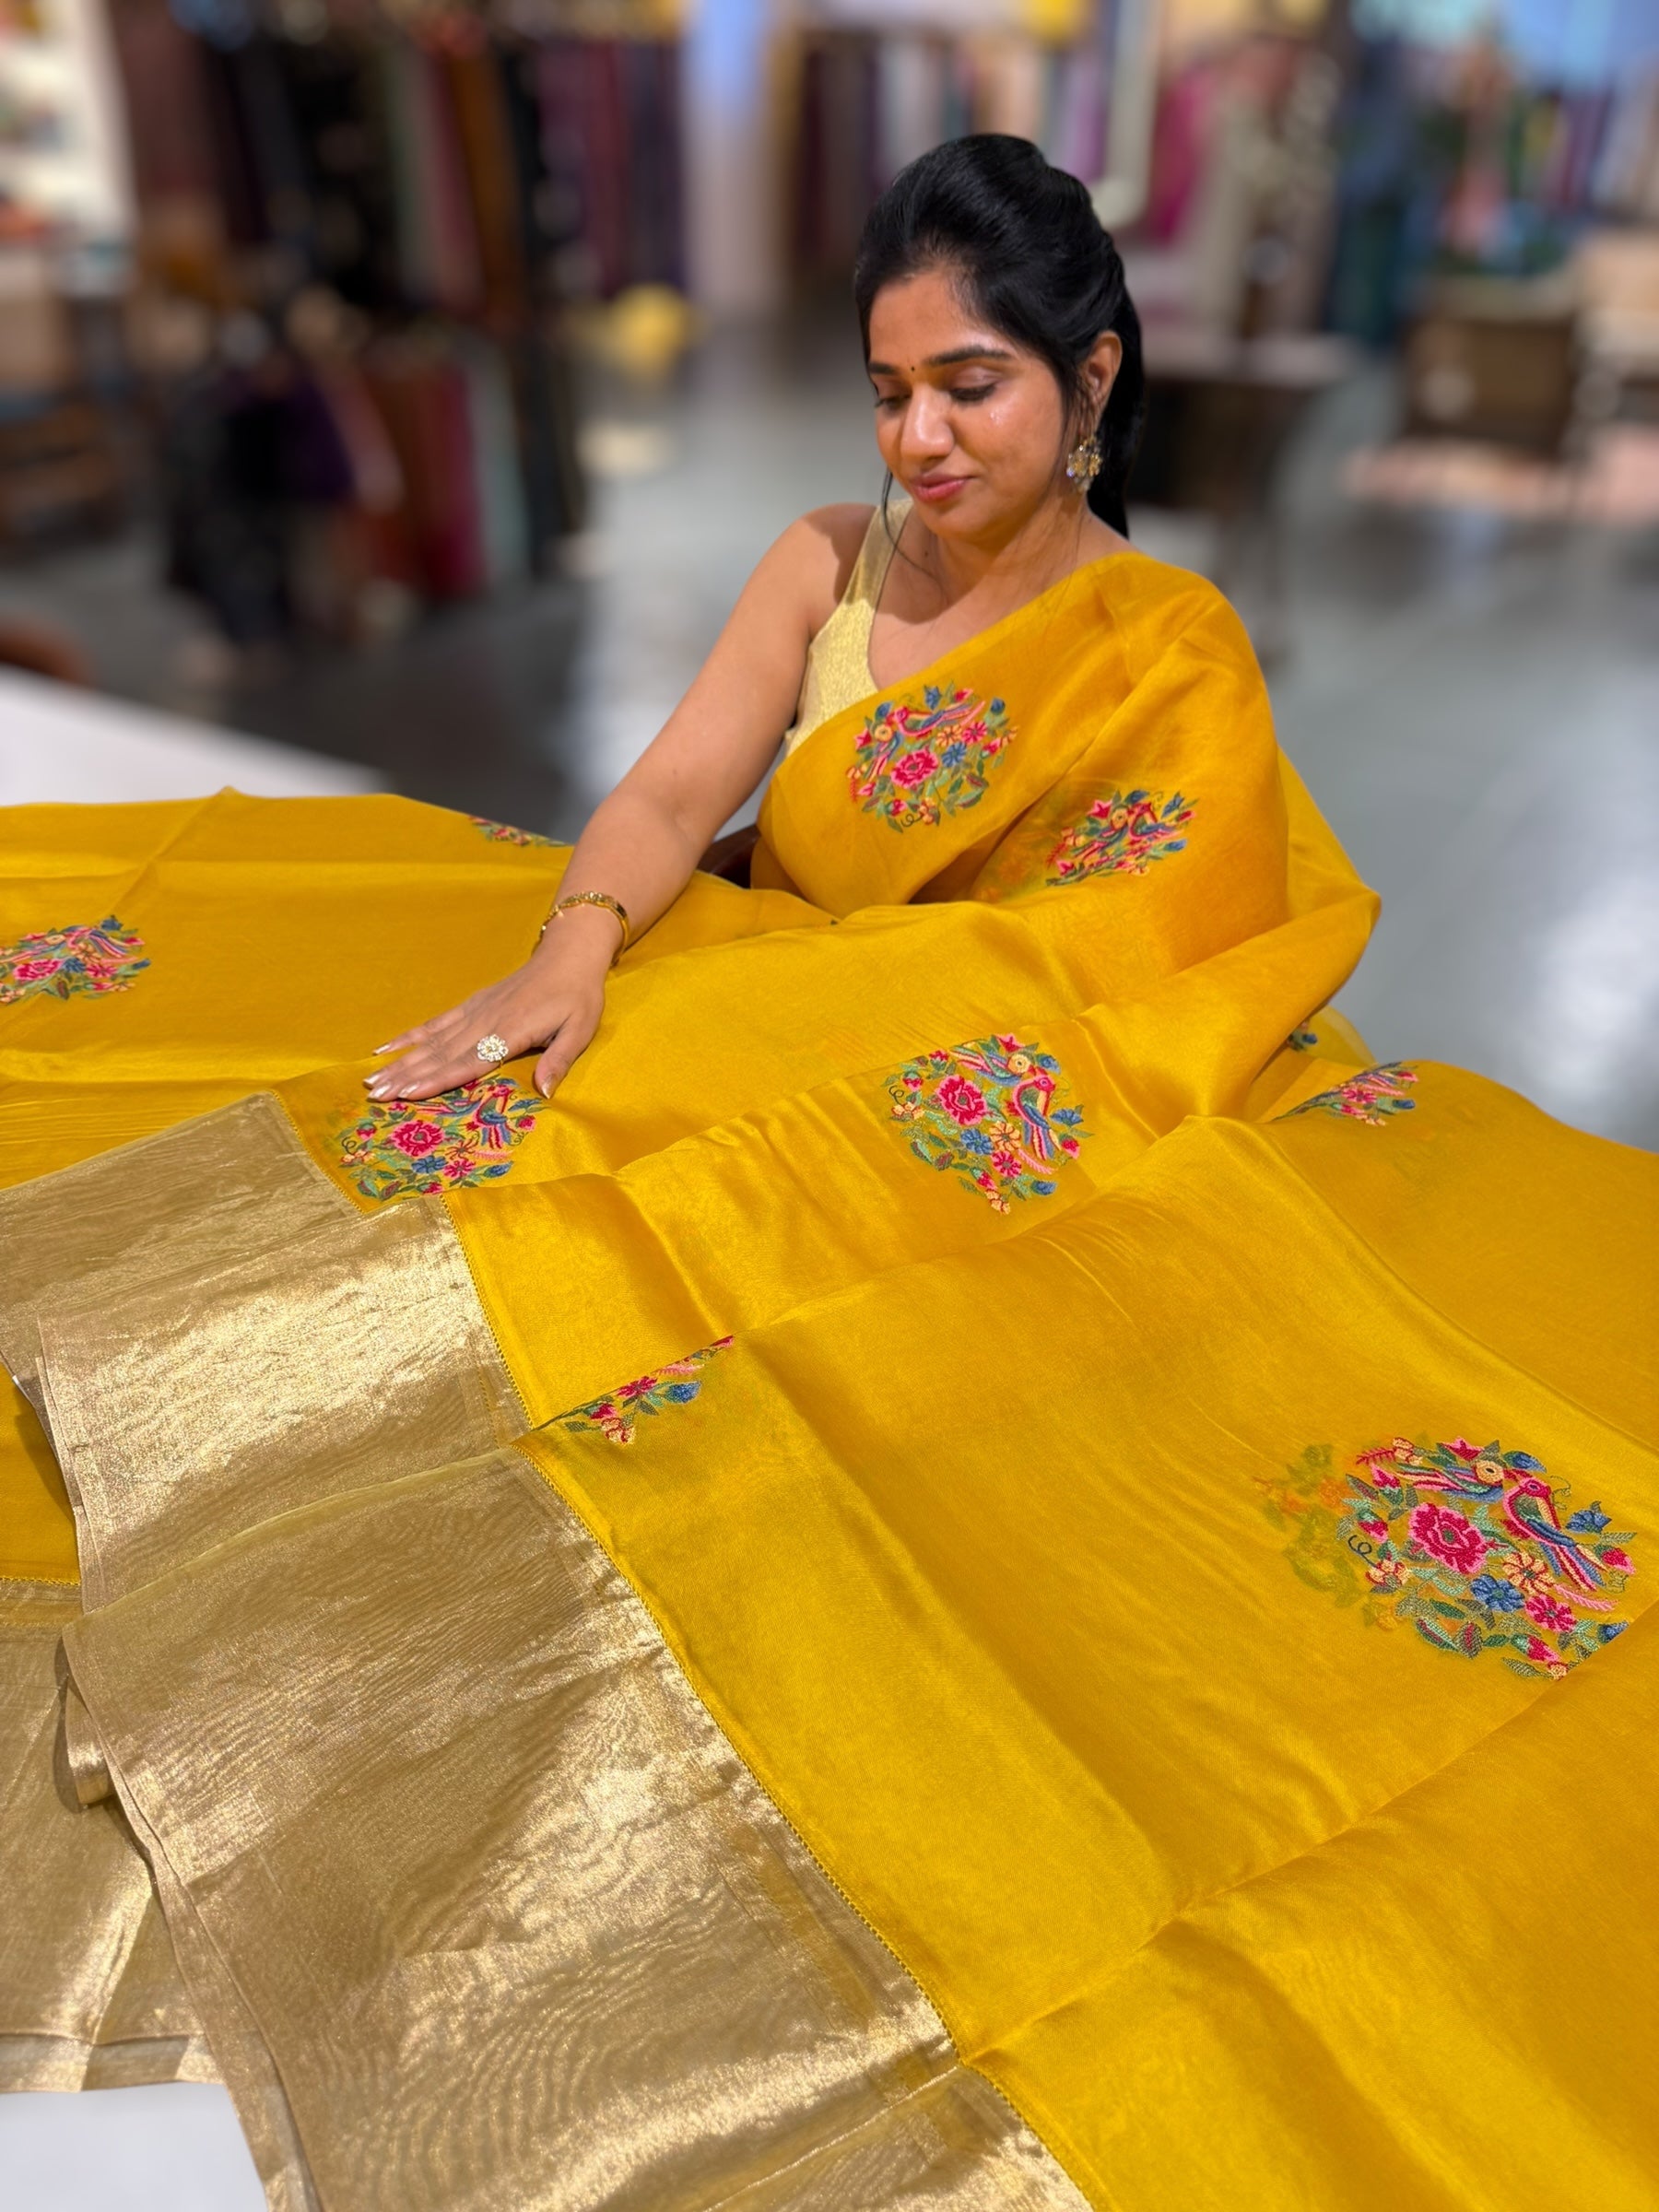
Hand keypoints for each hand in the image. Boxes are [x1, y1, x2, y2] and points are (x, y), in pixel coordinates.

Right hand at [367, 933, 609, 1101]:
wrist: (568, 955)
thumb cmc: (578, 996)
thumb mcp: (580, 1030)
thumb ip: (559, 1060)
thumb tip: (544, 1092)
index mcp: (511, 1031)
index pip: (469, 1061)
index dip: (438, 1079)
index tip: (410, 1093)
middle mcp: (485, 1022)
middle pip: (440, 1054)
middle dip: (406, 1076)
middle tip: (374, 1093)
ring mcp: (474, 1012)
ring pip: (431, 1041)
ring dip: (401, 1061)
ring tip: (372, 1079)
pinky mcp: (471, 1005)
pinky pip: (435, 1023)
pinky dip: (410, 1036)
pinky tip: (386, 1048)